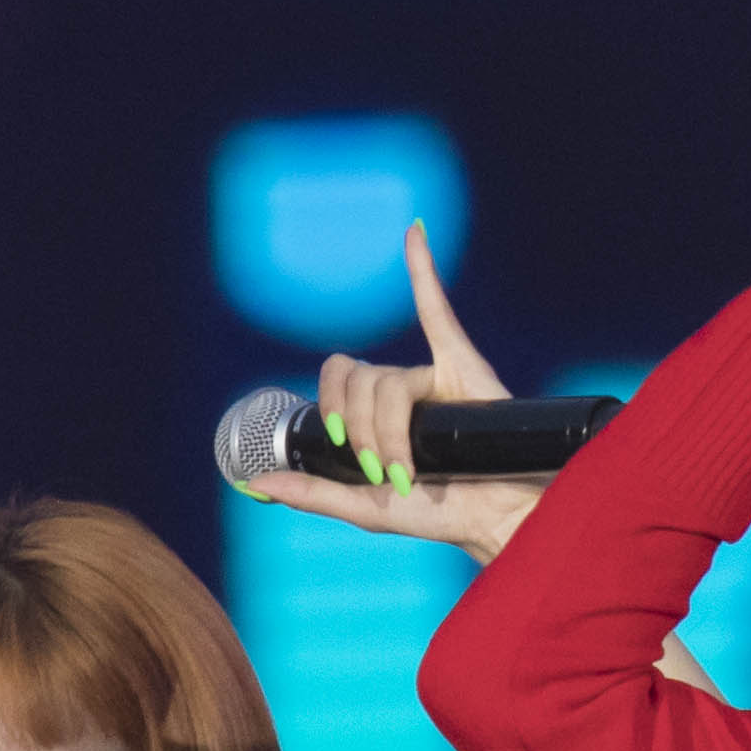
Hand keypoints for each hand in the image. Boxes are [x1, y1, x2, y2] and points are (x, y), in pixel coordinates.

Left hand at [246, 224, 543, 563]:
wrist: (492, 517)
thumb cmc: (438, 511)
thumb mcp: (364, 508)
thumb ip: (313, 493)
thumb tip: (258, 481)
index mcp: (375, 409)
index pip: (338, 380)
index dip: (331, 408)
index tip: (341, 446)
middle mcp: (400, 386)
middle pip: (360, 382)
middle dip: (361, 430)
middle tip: (383, 471)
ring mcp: (431, 373)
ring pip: (389, 382)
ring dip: (390, 433)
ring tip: (410, 472)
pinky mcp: (462, 364)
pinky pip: (437, 312)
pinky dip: (423, 271)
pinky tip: (414, 234)